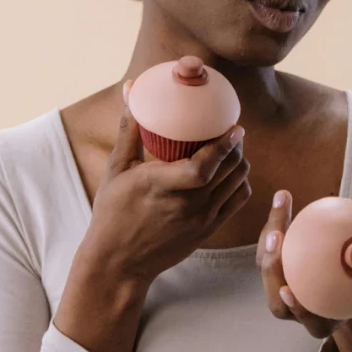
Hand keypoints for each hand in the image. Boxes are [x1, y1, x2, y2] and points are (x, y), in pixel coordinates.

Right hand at [76, 94, 251, 286]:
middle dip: (236, 145)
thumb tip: (131, 89)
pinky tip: (230, 172)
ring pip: (238, 182)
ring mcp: (201, 220)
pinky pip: (237, 201)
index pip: (204, 165)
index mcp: (162, 186)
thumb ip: (129, 129)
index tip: (234, 126)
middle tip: (230, 129)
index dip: (224, 144)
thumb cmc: (112, 213)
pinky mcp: (208, 231)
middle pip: (229, 169)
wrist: (119, 262)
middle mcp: (187, 204)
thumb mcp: (116, 169)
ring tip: (231, 147)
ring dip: (239, 161)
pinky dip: (240, 183)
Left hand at [257, 191, 351, 351]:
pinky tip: (283, 197)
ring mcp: (282, 290)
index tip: (288, 292)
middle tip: (277, 236)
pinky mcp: (275, 269)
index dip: (297, 309)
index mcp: (324, 320)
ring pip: (267, 267)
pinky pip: (269, 247)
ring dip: (269, 235)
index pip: (310, 320)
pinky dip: (276, 222)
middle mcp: (298, 310)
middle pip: (277, 295)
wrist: (350, 285)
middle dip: (272, 268)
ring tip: (281, 205)